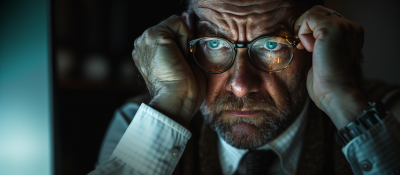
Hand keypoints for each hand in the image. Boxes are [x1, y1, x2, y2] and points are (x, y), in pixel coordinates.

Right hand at [132, 15, 205, 126]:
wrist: (177, 100)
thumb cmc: (183, 90)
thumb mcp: (184, 60)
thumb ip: (183, 38)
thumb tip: (186, 15)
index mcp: (146, 52)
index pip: (169, 34)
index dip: (182, 43)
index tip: (183, 62)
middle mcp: (142, 45)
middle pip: (172, 28)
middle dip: (183, 41)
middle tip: (181, 63)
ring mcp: (145, 39)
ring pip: (175, 24)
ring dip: (184, 41)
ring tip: (179, 61)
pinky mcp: (154, 36)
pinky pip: (178, 23)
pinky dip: (185, 37)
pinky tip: (180, 55)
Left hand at [294, 5, 368, 128]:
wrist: (337, 93)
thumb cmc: (329, 84)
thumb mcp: (326, 58)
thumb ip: (321, 45)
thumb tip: (305, 40)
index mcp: (351, 35)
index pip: (325, 20)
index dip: (311, 32)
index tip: (308, 49)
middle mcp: (351, 28)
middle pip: (319, 13)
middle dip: (305, 29)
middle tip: (305, 48)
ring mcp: (343, 26)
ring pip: (312, 13)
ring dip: (303, 31)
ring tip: (309, 49)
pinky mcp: (332, 28)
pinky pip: (308, 18)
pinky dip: (302, 33)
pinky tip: (310, 49)